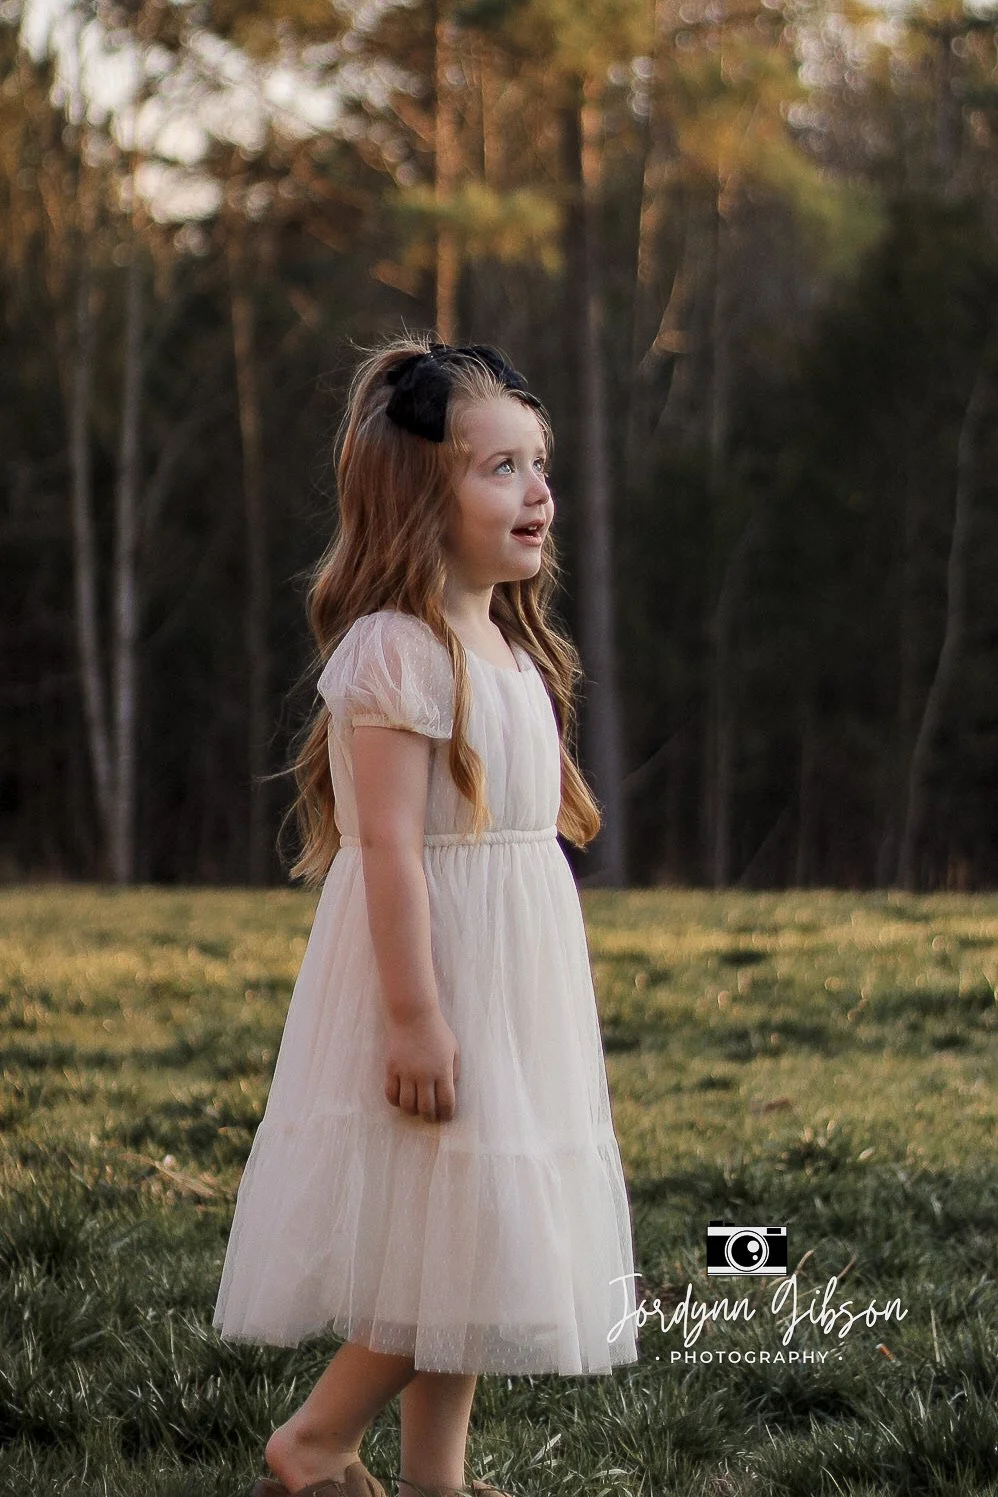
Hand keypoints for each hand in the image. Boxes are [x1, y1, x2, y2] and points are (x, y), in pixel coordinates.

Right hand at [383, 1007, 460, 1122]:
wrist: (413, 1015)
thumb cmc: (436, 1031)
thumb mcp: (453, 1049)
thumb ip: (454, 1071)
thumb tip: (450, 1090)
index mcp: (442, 1070)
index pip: (446, 1102)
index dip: (447, 1114)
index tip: (446, 1117)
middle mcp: (424, 1074)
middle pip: (426, 1108)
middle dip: (429, 1117)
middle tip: (430, 1117)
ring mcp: (406, 1072)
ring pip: (407, 1104)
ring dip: (412, 1111)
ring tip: (416, 1109)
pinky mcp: (392, 1068)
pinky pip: (391, 1094)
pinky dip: (396, 1102)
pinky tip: (401, 1100)